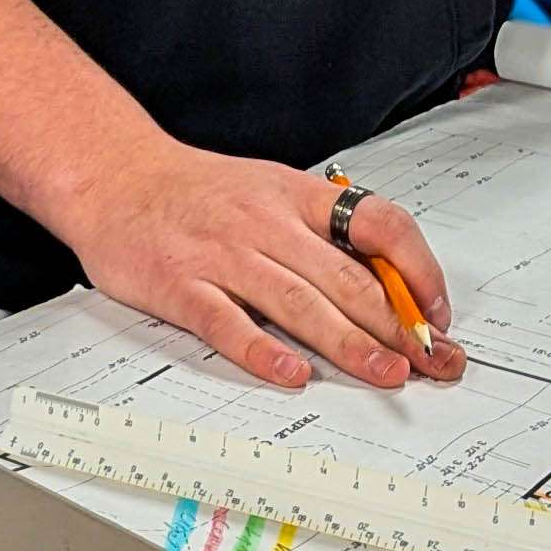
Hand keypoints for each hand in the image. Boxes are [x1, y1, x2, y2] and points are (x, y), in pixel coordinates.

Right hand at [56, 138, 462, 391]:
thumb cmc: (196, 192)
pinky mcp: (182, 286)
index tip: (436, 311)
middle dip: (398, 326)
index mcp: (296, 196)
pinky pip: (228, 323)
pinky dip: (263, 351)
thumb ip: (321, 232)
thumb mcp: (270, 191)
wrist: (114, 176)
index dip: (418, 270)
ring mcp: (223, 255)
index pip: (380, 224)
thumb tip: (388, 281)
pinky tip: (292, 373)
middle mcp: (266, 223)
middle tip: (431, 362)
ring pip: (300, 303)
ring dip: (350, 344)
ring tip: (386, 374)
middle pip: (348, 277)